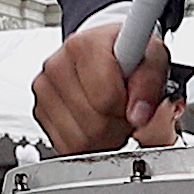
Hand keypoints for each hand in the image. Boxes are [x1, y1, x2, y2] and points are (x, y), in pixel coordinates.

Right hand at [32, 19, 174, 156]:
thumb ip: (150, 83)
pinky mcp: (40, 111)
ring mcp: (45, 89)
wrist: (107, 51)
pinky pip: (67, 147)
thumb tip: (138, 116)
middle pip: (94, 124)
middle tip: (125, 109)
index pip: (106, 99)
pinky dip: (88, 143)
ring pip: (80, 141)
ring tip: (112, 115)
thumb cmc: (128, 54)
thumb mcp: (153, 57)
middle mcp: (57, 65)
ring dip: (104, 138)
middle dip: (118, 125)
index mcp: (84, 46)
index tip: (133, 98)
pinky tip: (96, 122)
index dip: (128, 107)